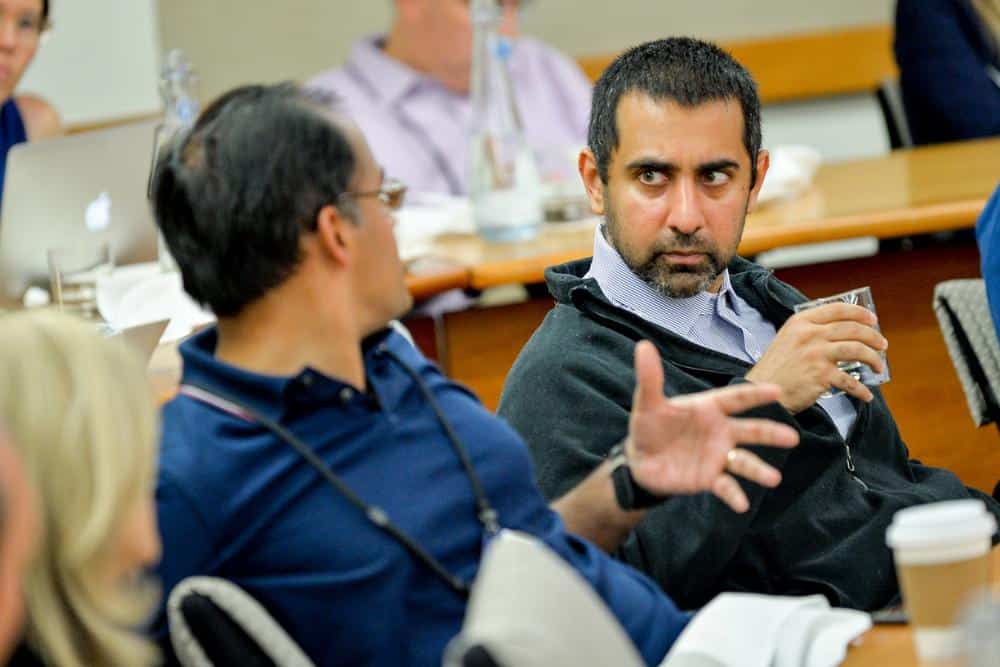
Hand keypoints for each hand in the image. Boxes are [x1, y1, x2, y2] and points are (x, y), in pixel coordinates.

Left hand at [625, 341, 799, 512]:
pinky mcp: (710, 478)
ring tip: (773, 478)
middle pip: (750, 430)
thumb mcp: (648, 403)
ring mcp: (718, 456)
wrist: (640, 462)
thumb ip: (650, 377)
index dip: (755, 395)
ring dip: (759, 470)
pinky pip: (726, 486)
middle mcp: (720, 431)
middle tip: (792, 438)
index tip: (777, 391)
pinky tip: (741, 504)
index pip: (736, 399)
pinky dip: (734, 495)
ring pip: (744, 462)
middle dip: (771, 433)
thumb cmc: (649, 427)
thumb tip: (644, 345)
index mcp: (709, 408)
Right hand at [745, 302, 887, 412]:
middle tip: (882, 344)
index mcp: (800, 322)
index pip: (837, 309)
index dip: (859, 313)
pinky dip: (861, 390)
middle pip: (852, 329)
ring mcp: (816, 354)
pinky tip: (866, 394)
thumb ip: (808, 331)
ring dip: (873, 358)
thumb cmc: (775, 369)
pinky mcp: (821, 375)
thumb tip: (840, 331)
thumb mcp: (786, 339)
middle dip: (873, 336)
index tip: (872, 319)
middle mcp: (809, 335)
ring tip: (878, 365)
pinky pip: (850, 381)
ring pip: (856, 350)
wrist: (764, 391)